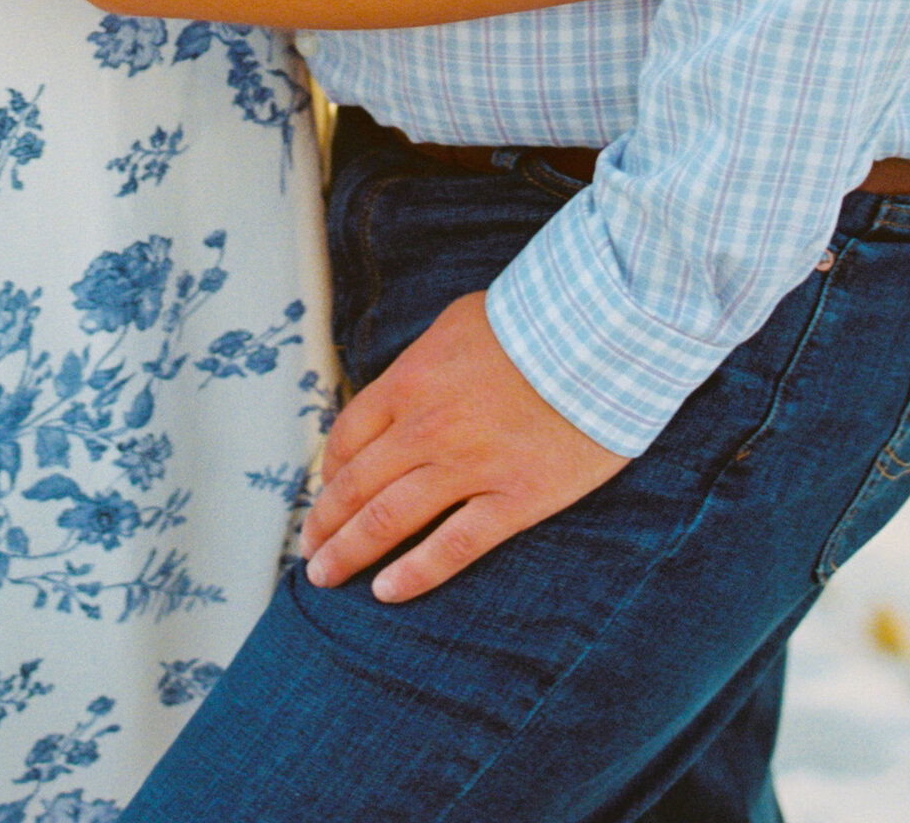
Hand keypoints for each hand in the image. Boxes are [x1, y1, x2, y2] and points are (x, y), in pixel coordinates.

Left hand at [300, 289, 627, 601]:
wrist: (601, 334)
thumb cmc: (534, 318)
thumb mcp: (456, 324)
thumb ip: (423, 364)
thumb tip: (403, 390)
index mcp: (410, 381)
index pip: (348, 435)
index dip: (328, 471)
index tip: (324, 493)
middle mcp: (426, 428)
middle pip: (357, 485)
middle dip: (325, 522)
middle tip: (308, 552)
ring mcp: (468, 468)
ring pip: (390, 521)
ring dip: (350, 553)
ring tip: (327, 578)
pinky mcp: (513, 500)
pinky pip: (453, 547)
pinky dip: (416, 574)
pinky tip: (388, 592)